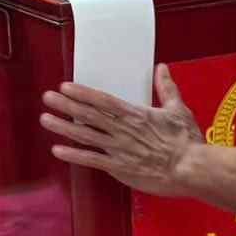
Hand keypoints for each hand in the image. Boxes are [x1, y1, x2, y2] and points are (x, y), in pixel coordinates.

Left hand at [39, 65, 203, 197]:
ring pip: (86, 136)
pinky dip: (74, 156)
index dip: (82, 93)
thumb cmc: (186, 140)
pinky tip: (57, 150)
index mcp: (135, 114)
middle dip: (66, 106)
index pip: (103, 100)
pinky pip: (92, 160)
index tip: (65, 86)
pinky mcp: (120, 169)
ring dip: (64, 127)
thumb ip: (166, 88)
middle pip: (89, 115)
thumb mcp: (177, 109)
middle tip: (47, 98)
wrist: (191, 169)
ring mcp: (119, 150)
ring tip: (45, 119)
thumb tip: (161, 67)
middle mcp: (122, 130)